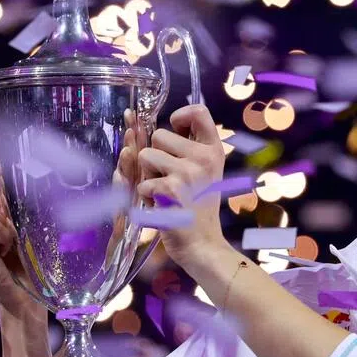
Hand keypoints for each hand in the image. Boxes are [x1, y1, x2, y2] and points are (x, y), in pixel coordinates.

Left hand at [132, 103, 227, 268]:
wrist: (203, 244)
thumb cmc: (199, 207)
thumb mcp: (208, 172)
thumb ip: (192, 147)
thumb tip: (169, 122)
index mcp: (214, 151)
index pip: (198, 112)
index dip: (180, 116)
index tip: (177, 130)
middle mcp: (203, 159)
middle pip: (158, 135)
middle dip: (155, 157)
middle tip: (172, 179)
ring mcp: (187, 174)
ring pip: (145, 157)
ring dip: (148, 176)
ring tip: (165, 192)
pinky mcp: (169, 191)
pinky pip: (142, 183)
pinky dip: (146, 198)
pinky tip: (163, 207)